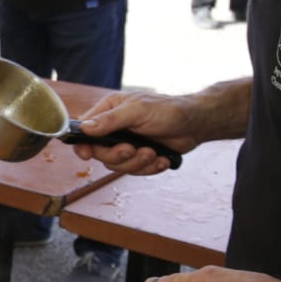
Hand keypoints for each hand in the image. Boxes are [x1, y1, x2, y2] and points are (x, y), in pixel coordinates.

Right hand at [69, 90, 200, 174]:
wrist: (197, 123)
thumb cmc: (169, 110)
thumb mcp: (138, 111)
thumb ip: (110, 120)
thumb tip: (85, 128)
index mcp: (109, 111)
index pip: (84, 130)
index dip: (83, 144)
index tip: (87, 154)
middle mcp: (114, 129)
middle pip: (100, 153)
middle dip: (118, 155)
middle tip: (133, 149)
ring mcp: (127, 144)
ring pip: (118, 165)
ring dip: (137, 163)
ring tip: (153, 152)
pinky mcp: (140, 157)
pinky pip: (135, 171)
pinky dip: (149, 168)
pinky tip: (161, 159)